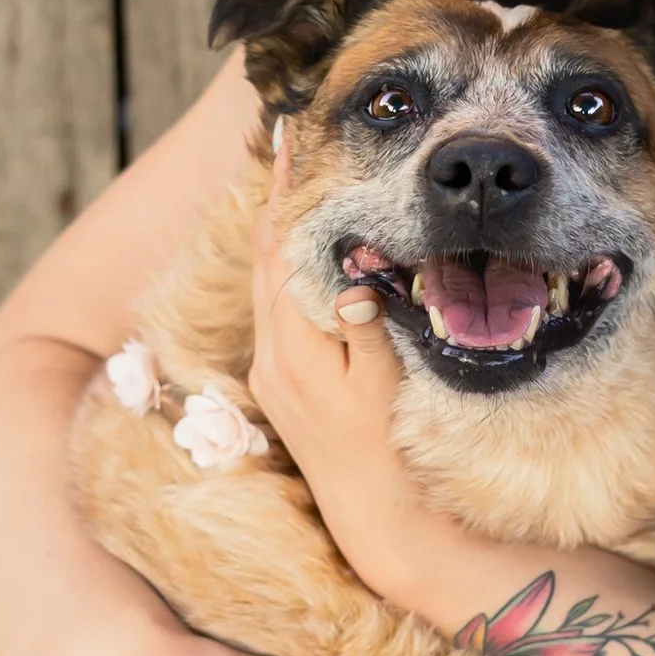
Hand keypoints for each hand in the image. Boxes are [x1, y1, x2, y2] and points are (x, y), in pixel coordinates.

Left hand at [246, 145, 420, 576]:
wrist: (376, 519)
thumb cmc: (388, 454)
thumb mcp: (384, 390)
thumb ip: (365, 330)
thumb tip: (349, 277)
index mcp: (291, 350)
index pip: (281, 252)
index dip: (285, 193)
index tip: (289, 136)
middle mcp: (270, 356)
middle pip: (266, 257)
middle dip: (277, 197)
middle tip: (290, 136)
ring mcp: (272, 371)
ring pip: (268, 280)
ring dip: (279, 228)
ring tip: (292, 176)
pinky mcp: (281, 382)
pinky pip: (277, 306)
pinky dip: (286, 265)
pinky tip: (302, 246)